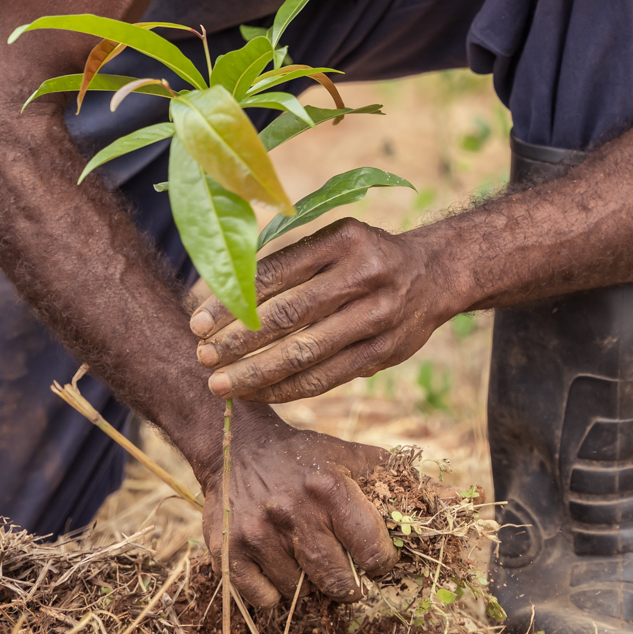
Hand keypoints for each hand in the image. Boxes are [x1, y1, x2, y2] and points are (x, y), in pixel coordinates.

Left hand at [187, 218, 465, 400]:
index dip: (232, 300)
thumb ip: (287, 262)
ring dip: (257, 372)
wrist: (435, 273)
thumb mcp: (334, 240)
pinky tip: (257, 393)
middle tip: (201, 355)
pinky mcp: (385, 352)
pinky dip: (287, 388)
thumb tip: (216, 293)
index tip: (197, 322)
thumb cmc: (364, 256)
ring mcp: (378, 316)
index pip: (276, 272)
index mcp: (343, 239)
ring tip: (219, 384)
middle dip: (239, 340)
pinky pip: (328, 378)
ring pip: (307, 352)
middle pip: (290, 314)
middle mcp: (364, 275)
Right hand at [200, 418, 398, 607]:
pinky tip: (276, 565)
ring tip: (305, 559)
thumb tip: (447, 497)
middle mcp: (294, 513)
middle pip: (338, 582)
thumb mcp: (349, 455)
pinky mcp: (229, 552)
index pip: (373, 552)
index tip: (376, 559)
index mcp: (330, 488)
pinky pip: (264, 600)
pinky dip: (273, 592)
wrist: (235, 447)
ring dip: (308, 585)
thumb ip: (395, 474)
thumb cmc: (303, 457)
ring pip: (300, 593)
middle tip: (346, 573)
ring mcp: (259, 535)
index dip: (381, 563)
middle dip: (349, 584)